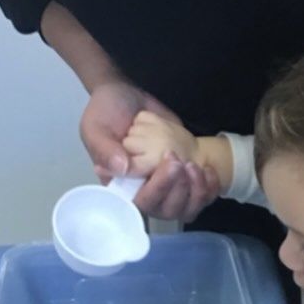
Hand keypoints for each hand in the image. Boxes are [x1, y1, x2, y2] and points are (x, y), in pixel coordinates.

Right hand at [80, 81, 219, 221]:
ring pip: (185, 207)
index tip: (170, 163)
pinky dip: (208, 187)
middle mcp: (142, 188)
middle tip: (182, 163)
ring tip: (195, 166)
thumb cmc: (106, 111)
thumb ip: (104, 150)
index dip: (158, 190)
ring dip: (196, 191)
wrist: (127, 93)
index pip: (140, 203)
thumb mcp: (95, 127)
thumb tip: (123, 168)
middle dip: (179, 189)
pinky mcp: (180, 175)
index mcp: (119, 184)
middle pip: (165, 209)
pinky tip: (208, 170)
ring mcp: (164, 183)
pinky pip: (199, 195)